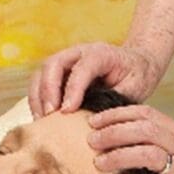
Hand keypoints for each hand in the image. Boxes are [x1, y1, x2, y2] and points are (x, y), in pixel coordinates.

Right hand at [28, 42, 161, 117]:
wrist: (136, 64)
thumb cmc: (136, 76)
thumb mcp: (134, 87)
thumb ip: (114, 100)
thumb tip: (93, 118)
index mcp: (100, 53)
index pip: (82, 68)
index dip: (72, 89)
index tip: (67, 110)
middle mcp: (79, 53)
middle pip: (54, 64)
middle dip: (48, 90)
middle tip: (50, 115)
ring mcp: (66, 61)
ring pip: (41, 73)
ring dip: (38, 97)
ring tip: (42, 120)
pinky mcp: (59, 73)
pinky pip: (40, 83)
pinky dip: (37, 100)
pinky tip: (42, 118)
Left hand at [87, 104, 173, 173]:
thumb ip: (168, 139)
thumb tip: (132, 135)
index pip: (145, 114)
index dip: (116, 115)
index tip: (95, 120)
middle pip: (142, 130)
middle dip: (112, 132)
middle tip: (90, 140)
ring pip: (146, 154)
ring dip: (117, 156)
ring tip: (97, 162)